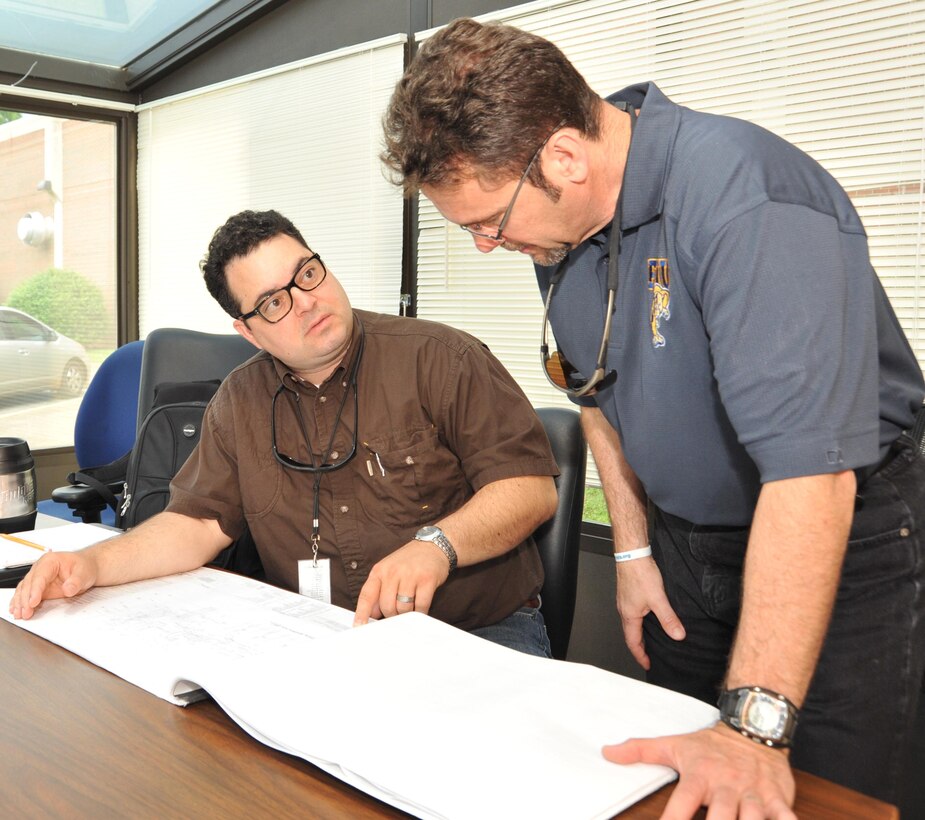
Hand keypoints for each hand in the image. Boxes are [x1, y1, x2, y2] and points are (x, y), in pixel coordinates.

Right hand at [9, 551, 99, 619]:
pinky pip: (25, 595)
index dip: (35, 590)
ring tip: (19, 615)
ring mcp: (37, 578)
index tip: (33, 602)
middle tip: (25, 613)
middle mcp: (40, 568)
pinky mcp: (38, 588)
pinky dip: (20, 603)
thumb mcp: (84, 573)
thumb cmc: (84, 567)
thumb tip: (68, 589)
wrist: (86, 568)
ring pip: (23, 590)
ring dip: (20, 603)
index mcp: (50, 561)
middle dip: (25, 600)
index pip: (39, 576)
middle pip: (28, 584)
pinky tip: (16, 610)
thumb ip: (76, 581)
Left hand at [353, 540, 450, 624]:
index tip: (359, 626)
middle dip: (392, 614)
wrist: (433, 545)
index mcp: (380, 570)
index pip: (366, 595)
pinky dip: (421, 611)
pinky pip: (421, 606)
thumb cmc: (409, 561)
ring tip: (411, 605)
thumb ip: (379, 591)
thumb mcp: (388, 571)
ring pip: (403, 608)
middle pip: (387, 606)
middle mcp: (393, 572)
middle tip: (398, 610)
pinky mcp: (427, 580)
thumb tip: (372, 613)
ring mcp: (410, 575)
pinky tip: (421, 607)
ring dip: (407, 613)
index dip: (362, 613)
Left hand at [603, 723, 796, 818]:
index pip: (683, 803)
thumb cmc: (709, 745)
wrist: (751, 726)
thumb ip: (640, 751)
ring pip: (753, 819)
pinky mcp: (777, 797)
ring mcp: (753, 793)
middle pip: (721, 818)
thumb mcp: (674, 745)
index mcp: (700, 776)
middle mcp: (726, 787)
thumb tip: (607, 753)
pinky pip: (785, 816)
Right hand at [616, 556, 684, 669]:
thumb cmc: (640, 574)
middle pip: (630, 634)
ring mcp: (625, 601)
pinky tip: (650, 615)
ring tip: (651, 639)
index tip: (647, 664)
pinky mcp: (629, 592)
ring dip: (641, 633)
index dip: (640, 655)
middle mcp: (624, 609)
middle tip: (649, 655)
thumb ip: (668, 619)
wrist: (632, 555)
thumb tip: (677, 635)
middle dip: (640, 647)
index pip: (632, 642)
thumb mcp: (658, 600)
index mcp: (629, 615)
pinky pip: (634, 612)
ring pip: (632, 623)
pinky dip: (641, 621)